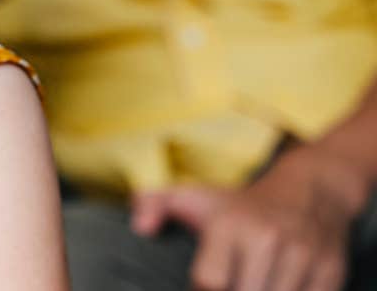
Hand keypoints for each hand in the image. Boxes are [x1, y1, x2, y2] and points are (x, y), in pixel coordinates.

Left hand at [131, 146, 368, 290]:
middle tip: (227, 286)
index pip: (211, 282)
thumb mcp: (193, 196)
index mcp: (229, 225)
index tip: (203, 288)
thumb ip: (153, 204)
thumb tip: (140, 226)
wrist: (308, 189)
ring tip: (251, 283)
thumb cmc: (240, 204)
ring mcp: (302, 255)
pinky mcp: (330, 271)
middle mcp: (267, 239)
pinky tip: (276, 286)